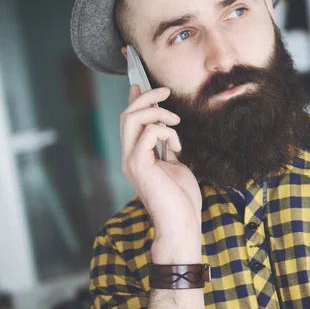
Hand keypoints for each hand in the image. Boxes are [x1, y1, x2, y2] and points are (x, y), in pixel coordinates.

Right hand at [120, 86, 201, 246]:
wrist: (181, 223)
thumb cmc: (181, 199)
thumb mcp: (176, 166)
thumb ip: (167, 148)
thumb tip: (168, 131)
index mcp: (137, 156)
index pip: (129, 121)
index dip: (135, 100)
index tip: (142, 85)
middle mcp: (129, 156)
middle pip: (128, 115)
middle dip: (147, 98)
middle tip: (166, 93)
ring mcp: (131, 161)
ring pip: (132, 119)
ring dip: (156, 112)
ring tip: (176, 121)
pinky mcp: (138, 165)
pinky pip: (147, 133)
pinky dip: (166, 132)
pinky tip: (176, 146)